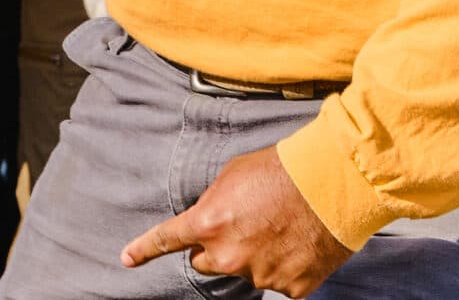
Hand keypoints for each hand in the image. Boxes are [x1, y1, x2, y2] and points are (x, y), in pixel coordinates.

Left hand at [120, 146, 349, 297]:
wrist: (331, 183)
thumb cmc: (281, 170)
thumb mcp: (233, 176)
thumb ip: (213, 203)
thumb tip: (210, 220)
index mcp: (208, 223)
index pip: (167, 240)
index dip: (144, 250)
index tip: (127, 259)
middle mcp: (228, 256)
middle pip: (208, 262)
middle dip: (218, 248)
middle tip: (246, 224)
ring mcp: (260, 276)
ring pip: (246, 271)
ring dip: (257, 255)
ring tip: (281, 226)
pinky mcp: (291, 289)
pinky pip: (279, 280)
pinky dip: (286, 267)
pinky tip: (298, 244)